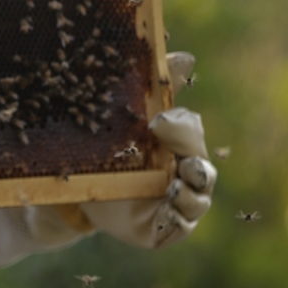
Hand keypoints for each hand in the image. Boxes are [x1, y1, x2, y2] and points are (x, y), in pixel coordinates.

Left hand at [77, 52, 216, 248]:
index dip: (180, 129)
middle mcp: (187, 177)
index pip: (192, 135)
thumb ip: (157, 90)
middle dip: (194, 161)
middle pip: (203, 169)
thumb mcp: (130, 118)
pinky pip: (179, 228)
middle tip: (180, 159)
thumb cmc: (116, 149)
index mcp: (181, 147)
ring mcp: (179, 206)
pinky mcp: (163, 229)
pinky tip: (169, 209)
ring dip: (190, 195)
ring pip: (198, 202)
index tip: (157, 122)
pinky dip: (176, 219)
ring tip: (175, 186)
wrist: (84, 189)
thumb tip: (186, 57)